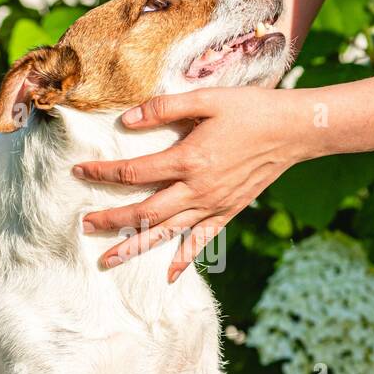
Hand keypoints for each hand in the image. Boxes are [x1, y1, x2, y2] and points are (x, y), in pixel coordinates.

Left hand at [73, 87, 303, 282]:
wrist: (294, 131)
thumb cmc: (250, 109)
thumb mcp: (206, 99)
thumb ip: (164, 108)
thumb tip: (127, 120)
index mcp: (188, 160)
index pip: (133, 172)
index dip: (103, 173)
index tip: (79, 172)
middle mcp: (197, 189)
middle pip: (144, 211)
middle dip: (111, 220)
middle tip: (83, 225)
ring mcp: (213, 205)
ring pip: (166, 232)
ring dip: (135, 246)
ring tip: (108, 260)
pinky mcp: (228, 212)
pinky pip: (202, 241)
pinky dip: (184, 259)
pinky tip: (169, 275)